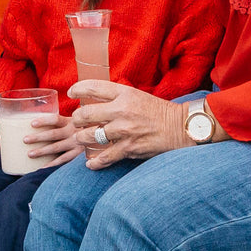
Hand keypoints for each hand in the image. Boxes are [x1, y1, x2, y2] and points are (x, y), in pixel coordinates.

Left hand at [24, 113, 83, 167]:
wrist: (102, 136)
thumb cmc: (83, 127)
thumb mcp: (76, 121)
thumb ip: (62, 122)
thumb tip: (37, 122)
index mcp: (71, 121)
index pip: (56, 119)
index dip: (44, 121)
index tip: (32, 123)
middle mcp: (73, 131)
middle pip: (53, 134)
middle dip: (38, 137)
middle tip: (25, 140)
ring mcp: (76, 143)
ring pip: (56, 147)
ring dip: (42, 151)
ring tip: (30, 154)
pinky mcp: (79, 154)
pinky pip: (64, 160)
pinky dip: (52, 164)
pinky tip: (42, 168)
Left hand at [67, 81, 188, 168]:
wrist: (179, 127)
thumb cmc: (157, 111)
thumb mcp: (136, 95)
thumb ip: (116, 96)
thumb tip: (94, 98)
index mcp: (124, 94)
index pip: (93, 87)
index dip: (77, 89)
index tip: (71, 92)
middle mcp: (122, 110)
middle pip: (85, 114)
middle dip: (76, 119)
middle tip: (77, 121)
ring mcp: (124, 131)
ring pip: (90, 136)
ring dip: (82, 138)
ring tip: (81, 139)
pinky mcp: (129, 148)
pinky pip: (104, 157)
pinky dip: (94, 162)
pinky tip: (90, 163)